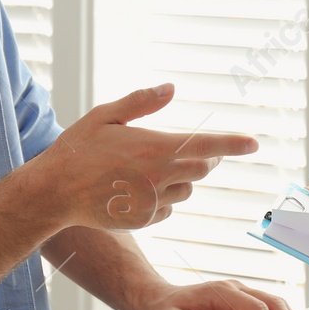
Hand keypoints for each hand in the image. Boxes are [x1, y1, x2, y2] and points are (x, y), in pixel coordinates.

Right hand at [34, 84, 258, 230]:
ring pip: (187, 189)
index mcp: (155, 147)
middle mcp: (159, 176)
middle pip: (202, 168)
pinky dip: (164, 198)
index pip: (206, 145)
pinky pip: (169, 208)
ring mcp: (153, 202)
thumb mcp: (106, 115)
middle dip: (206, 157)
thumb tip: (171, 88)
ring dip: (183, 178)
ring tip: (151, 167)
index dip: (233, 144)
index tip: (254, 143)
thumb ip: (142, 102)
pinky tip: (138, 188)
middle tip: (195, 148)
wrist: (54, 192)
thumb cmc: (78, 148)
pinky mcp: (145, 220)